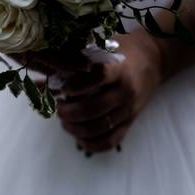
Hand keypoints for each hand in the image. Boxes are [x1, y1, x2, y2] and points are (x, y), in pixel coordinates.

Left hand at [56, 31, 167, 153]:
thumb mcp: (101, 50)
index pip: (99, 77)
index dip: (76, 85)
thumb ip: (73, 64)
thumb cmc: (122, 51)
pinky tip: (78, 136)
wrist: (154, 60)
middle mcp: (126, 90)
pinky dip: (91, 143)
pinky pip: (111, 141)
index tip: (60, 88)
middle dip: (69, 112)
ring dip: (76, 128)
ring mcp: (129, 109)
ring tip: (65, 121)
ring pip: (100, 127)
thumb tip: (40, 81)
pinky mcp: (131, 122)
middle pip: (95, 108)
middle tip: (58, 108)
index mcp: (119, 68)